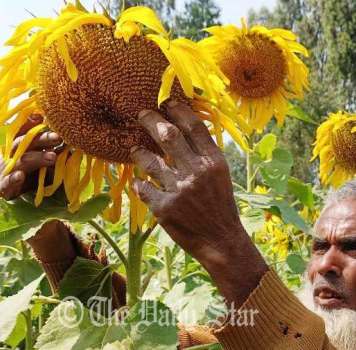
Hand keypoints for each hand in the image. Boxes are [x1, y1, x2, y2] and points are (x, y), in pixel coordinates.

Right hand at [0, 113, 61, 200]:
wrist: (20, 200)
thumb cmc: (35, 176)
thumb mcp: (46, 162)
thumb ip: (54, 151)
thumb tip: (72, 141)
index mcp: (20, 147)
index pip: (22, 131)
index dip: (30, 123)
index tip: (42, 117)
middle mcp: (12, 156)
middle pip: (24, 143)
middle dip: (41, 138)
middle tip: (58, 137)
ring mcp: (7, 171)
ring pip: (20, 161)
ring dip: (36, 157)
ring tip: (51, 157)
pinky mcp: (5, 188)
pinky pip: (7, 182)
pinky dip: (13, 179)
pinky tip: (20, 176)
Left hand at [130, 101, 267, 305]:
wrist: (221, 241)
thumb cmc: (220, 206)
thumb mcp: (220, 176)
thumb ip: (203, 154)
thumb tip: (182, 129)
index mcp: (213, 162)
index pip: (194, 126)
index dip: (178, 110)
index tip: (166, 102)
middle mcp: (197, 172)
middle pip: (168, 135)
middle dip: (151, 120)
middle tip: (142, 114)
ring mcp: (180, 190)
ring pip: (149, 161)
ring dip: (139, 153)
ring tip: (134, 150)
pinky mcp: (165, 209)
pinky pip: (142, 188)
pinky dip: (138, 183)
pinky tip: (138, 182)